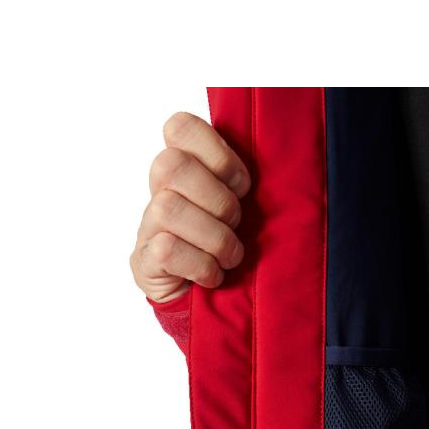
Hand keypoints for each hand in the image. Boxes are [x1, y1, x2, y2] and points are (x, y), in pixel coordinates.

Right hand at [130, 112, 250, 302]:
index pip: (179, 126)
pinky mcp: (144, 261)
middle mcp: (159, 191)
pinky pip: (166, 249)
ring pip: (168, 208)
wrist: (209, 302)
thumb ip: (244, 180)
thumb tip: (284, 160)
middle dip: (218, 199)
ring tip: (229, 256)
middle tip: (235, 223)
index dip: (217, 153)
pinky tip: (212, 275)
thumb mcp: (244, 206)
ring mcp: (148, 226)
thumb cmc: (231, 245)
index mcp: (186, 168)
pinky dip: (201, 266)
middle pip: (171, 165)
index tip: (242, 185)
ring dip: (214, 237)